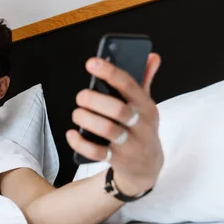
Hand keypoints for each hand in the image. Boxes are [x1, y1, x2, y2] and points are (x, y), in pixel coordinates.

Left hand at [66, 54, 163, 195]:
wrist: (148, 167)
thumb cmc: (141, 128)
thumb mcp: (146, 106)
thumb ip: (144, 81)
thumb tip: (152, 56)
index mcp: (146, 106)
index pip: (129, 85)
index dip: (110, 72)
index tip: (91, 63)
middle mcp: (141, 125)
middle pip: (118, 110)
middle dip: (95, 100)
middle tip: (81, 96)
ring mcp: (130, 144)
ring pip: (107, 130)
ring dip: (87, 119)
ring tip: (77, 113)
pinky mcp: (118, 160)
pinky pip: (98, 153)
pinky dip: (81, 143)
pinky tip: (71, 134)